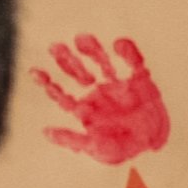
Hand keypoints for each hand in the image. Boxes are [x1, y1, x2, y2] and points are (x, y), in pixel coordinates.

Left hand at [34, 32, 170, 171]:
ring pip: (102, 63)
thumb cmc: (122, 148)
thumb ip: (72, 139)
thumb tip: (45, 132)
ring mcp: (118, 85)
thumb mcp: (95, 147)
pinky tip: (119, 44)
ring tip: (82, 39)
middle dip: (66, 61)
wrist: (154, 145)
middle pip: (78, 73)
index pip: (61, 93)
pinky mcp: (140, 81)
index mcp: (85, 108)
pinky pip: (134, 63)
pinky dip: (128, 53)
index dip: (47, 83)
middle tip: (55, 48)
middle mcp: (98, 93)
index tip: (34, 72)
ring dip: (93, 50)